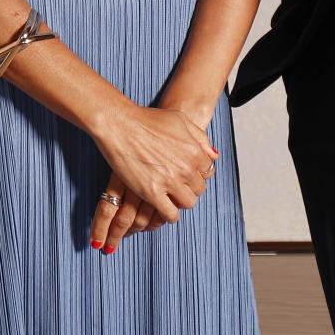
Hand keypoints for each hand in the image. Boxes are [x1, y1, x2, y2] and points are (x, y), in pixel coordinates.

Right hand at [89, 103, 217, 249]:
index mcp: (194, 151)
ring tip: (171, 195)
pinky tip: (163, 206)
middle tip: (178, 182)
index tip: (188, 172)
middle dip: (190, 186)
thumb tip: (214, 156)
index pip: (207, 171)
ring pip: (188, 203)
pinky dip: (169, 214)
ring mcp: (169, 182)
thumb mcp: (180, 120)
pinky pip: (170, 214)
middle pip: (199, 188)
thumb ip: (200, 138)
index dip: (197, 171)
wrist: (120, 125)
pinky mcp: (152, 193)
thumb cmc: (148, 120)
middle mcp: (185, 168)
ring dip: (181, 200)